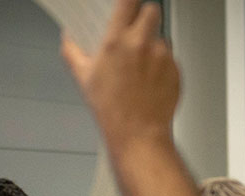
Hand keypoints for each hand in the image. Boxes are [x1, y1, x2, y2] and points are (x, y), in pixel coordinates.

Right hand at [61, 0, 178, 144]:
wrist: (139, 134)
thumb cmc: (112, 110)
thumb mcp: (84, 79)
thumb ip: (72, 52)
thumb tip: (67, 38)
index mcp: (117, 42)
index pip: (128, 2)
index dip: (129, 1)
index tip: (128, 4)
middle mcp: (142, 44)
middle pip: (152, 11)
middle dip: (146, 17)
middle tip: (139, 31)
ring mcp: (162, 56)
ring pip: (161, 38)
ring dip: (154, 47)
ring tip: (142, 70)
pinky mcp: (176, 69)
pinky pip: (171, 59)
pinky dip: (163, 66)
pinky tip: (152, 82)